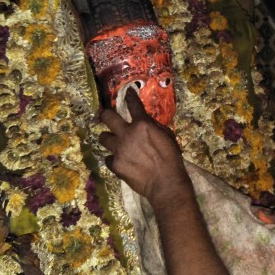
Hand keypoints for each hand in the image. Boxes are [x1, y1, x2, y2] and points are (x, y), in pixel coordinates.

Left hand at [98, 87, 190, 203]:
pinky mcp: (115, 164)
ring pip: (103, 137)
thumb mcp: (167, 137)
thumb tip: (146, 123)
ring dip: (109, 139)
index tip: (127, 92)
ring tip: (114, 143)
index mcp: (143, 125)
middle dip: (105, 114)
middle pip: (108, 117)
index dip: (129, 96)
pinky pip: (108, 158)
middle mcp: (127, 134)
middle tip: (106, 115)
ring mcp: (119, 149)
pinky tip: (120, 162)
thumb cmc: (171, 159)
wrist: (165, 182)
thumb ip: (153, 128)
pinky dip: (114, 159)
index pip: (133, 105)